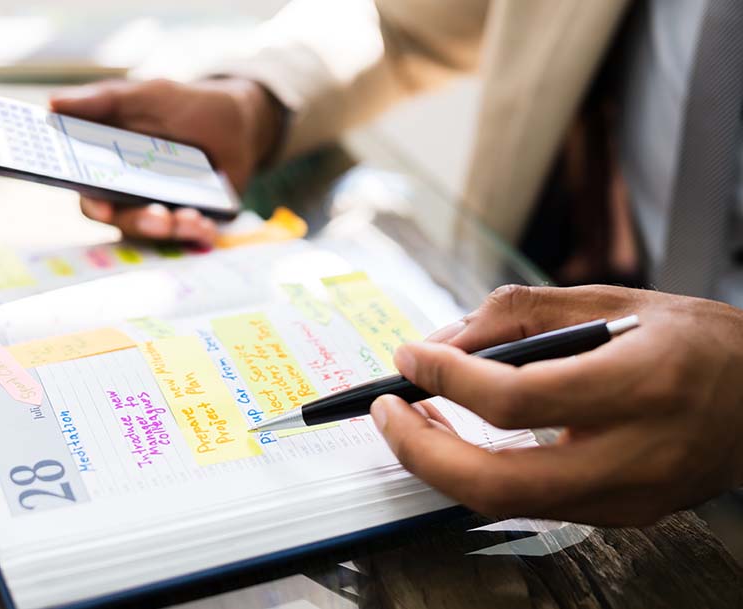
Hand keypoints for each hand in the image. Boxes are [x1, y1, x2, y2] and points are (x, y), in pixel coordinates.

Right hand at [50, 78, 281, 245]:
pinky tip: (206, 223)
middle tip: (160, 218)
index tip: (102, 208)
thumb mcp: (148, 96)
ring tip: (191, 217)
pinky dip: (198, 232)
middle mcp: (132, 195)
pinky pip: (191, 236)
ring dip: (172, 229)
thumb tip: (52, 103)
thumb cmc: (186, 106)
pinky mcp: (193, 220)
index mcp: (110, 166)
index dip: (92, 203)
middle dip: (141, 223)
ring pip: (158, 232)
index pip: (90, 194)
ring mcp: (162, 210)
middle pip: (123, 221)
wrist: (239, 121)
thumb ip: (104, 101)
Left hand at [371, 284, 742, 525]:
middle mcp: (635, 455)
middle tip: (386, 412)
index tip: (411, 357)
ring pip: (507, 503)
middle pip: (498, 482)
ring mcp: (628, 498)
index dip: (447, 378)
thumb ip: (521, 313)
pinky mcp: (621, 515)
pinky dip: (480, 474)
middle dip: (422, 451)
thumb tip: (445, 340)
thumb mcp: (613, 300)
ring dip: (442, 465)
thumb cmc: (695, 343)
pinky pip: (531, 502)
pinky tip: (460, 440)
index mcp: (639, 385)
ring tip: (413, 420)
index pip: (516, 397)